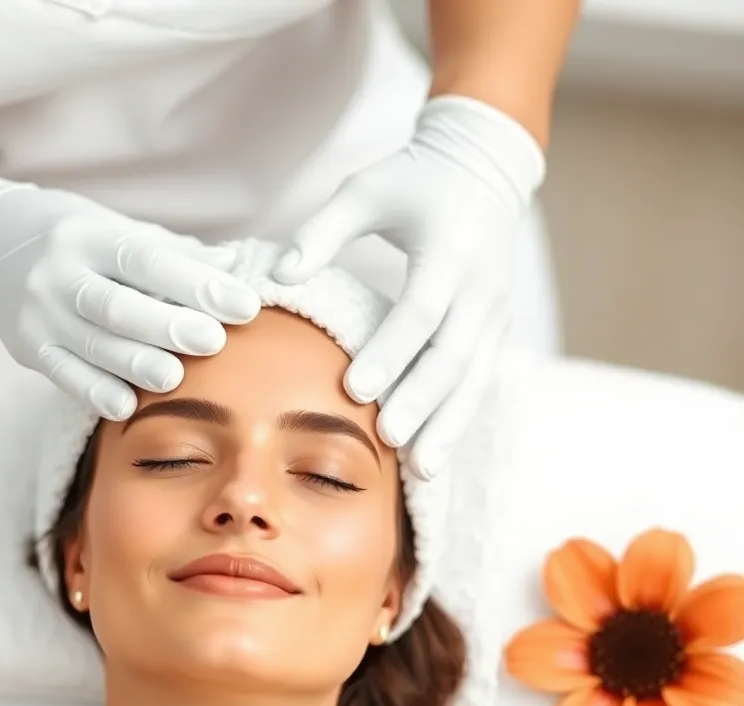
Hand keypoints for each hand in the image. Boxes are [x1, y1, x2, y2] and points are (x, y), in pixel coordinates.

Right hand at [0, 176, 260, 418]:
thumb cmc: (71, 235)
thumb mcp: (114, 227)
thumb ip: (171, 252)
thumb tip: (232, 269)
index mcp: (90, 235)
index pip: (149, 261)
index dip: (197, 285)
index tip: (243, 304)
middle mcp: (59, 272)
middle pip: (119, 306)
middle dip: (169, 326)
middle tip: (214, 342)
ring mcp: (39, 313)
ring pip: (93, 345)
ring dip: (137, 364)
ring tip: (176, 377)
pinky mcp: (28, 347)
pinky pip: (65, 375)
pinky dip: (96, 392)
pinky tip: (127, 404)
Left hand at [274, 95, 544, 477]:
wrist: (484, 168)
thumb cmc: (414, 178)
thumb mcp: (366, 189)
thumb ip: (322, 231)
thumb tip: (278, 275)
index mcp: (449, 252)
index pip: (419, 312)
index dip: (390, 353)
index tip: (355, 389)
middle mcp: (481, 287)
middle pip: (452, 356)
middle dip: (421, 401)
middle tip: (388, 438)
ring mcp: (494, 311)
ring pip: (474, 379)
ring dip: (449, 425)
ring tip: (423, 468)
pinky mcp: (497, 327)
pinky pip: (479, 380)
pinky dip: (459, 418)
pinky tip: (436, 454)